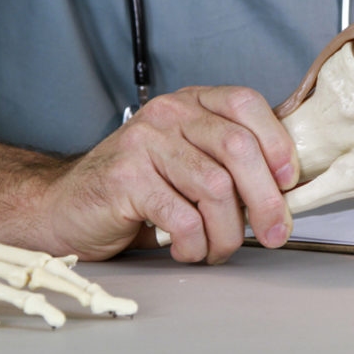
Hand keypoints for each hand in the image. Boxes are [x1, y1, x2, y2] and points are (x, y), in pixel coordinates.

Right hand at [41, 86, 298, 262]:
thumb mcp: (189, 160)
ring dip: (228, 232)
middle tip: (275, 233)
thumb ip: (229, 162)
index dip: (277, 142)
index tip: (288, 182)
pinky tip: (188, 251)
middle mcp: (169, 113)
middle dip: (266, 199)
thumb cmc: (139, 188)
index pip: (246, 104)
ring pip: (215, 188)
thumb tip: (286, 191)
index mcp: (191, 102)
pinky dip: (195, 244)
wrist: (65, 206)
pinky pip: (182, 217)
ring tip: (218, 250)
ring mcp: (145, 142)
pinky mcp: (125, 178)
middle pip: (238, 147)